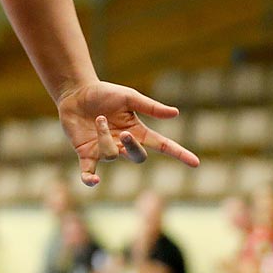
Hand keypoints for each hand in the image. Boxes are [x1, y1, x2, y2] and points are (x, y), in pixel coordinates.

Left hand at [55, 80, 198, 187]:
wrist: (76, 92)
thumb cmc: (104, 93)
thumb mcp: (128, 97)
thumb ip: (150, 107)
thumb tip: (176, 113)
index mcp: (138, 131)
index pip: (162, 145)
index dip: (179, 154)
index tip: (195, 163)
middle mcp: (123, 144)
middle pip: (138, 157)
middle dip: (133, 146)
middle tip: (125, 132)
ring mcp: (105, 151)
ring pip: (111, 154)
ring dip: (104, 136)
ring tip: (98, 119)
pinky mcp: (87, 154)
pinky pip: (88, 172)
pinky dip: (90, 179)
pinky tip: (94, 180)